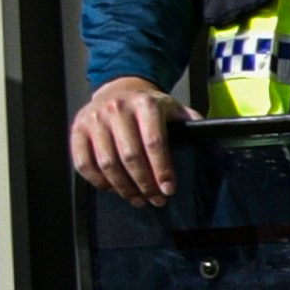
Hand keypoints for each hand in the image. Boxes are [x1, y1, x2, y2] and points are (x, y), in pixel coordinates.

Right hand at [71, 75, 182, 208]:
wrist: (117, 89)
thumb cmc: (149, 106)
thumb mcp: (172, 107)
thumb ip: (190, 122)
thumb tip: (212, 143)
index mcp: (145, 104)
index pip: (154, 142)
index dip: (162, 169)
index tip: (169, 189)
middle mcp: (117, 109)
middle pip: (130, 156)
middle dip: (145, 184)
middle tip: (155, 200)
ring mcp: (94, 119)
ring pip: (107, 163)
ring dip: (123, 187)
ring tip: (137, 199)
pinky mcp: (77, 129)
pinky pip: (83, 162)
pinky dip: (97, 181)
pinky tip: (112, 189)